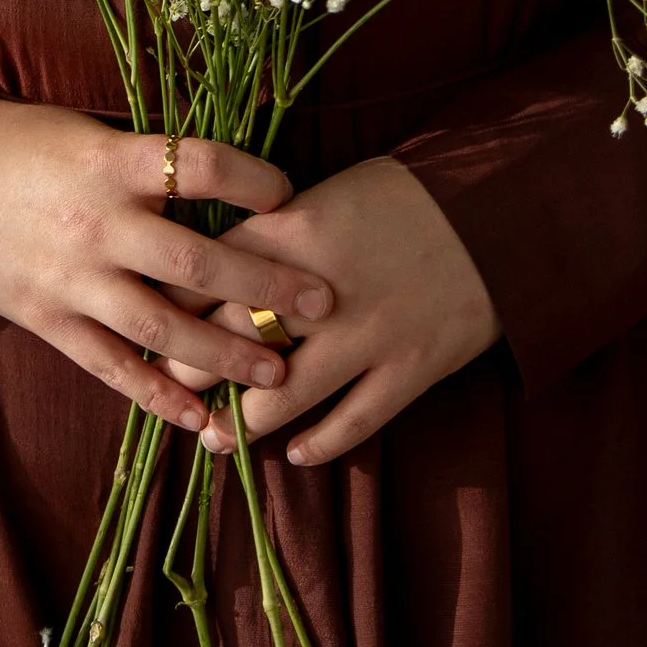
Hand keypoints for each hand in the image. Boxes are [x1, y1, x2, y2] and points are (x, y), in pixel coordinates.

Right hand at [0, 99, 337, 437]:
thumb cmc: (16, 142)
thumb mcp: (85, 129)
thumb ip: (145, 158)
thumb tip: (222, 174)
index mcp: (110, 161)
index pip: (199, 166)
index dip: (253, 179)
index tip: (291, 194)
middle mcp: (97, 223)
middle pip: (196, 260)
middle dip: (264, 285)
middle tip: (321, 301)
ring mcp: (71, 279)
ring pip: (160, 327)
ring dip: (224, 354)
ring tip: (277, 371)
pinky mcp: (45, 321)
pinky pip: (110, 366)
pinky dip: (157, 397)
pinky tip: (200, 419)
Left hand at [172, 155, 498, 464]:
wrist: (500, 206)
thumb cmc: (406, 194)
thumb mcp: (329, 194)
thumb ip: (275, 232)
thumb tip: (218, 264)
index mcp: (292, 230)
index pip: (204, 275)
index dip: (168, 307)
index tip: (146, 324)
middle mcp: (318, 288)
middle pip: (228, 341)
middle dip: (189, 373)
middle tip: (170, 390)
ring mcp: (366, 336)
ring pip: (280, 397)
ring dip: (240, 425)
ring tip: (215, 439)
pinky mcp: (410, 369)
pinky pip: (352, 423)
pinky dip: (317, 444)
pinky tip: (296, 453)